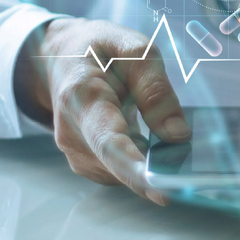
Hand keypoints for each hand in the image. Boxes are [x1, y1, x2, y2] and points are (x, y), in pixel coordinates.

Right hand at [16, 17, 189, 204]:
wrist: (58, 56)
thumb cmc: (98, 48)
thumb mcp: (134, 49)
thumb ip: (156, 90)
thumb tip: (178, 135)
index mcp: (81, 96)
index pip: (108, 142)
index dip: (135, 169)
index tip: (162, 191)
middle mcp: (70, 130)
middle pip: (118, 163)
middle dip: (153, 166)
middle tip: (180, 151)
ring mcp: (73, 149)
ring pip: (121, 171)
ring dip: (143, 157)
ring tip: (144, 119)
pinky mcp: (81, 160)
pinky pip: (117, 170)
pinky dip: (134, 158)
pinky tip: (136, 133)